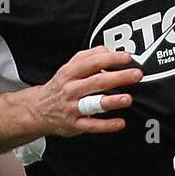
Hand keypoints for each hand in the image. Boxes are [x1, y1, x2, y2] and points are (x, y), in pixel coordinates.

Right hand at [24, 47, 142, 136]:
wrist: (38, 109)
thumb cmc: (60, 86)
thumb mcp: (69, 67)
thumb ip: (89, 56)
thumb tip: (110, 50)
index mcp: (70, 72)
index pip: (93, 62)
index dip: (111, 59)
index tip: (127, 58)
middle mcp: (71, 89)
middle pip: (97, 81)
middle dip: (119, 77)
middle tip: (136, 75)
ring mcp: (72, 107)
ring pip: (93, 103)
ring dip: (111, 101)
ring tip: (127, 99)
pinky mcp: (75, 124)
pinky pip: (92, 125)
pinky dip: (107, 125)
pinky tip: (120, 122)